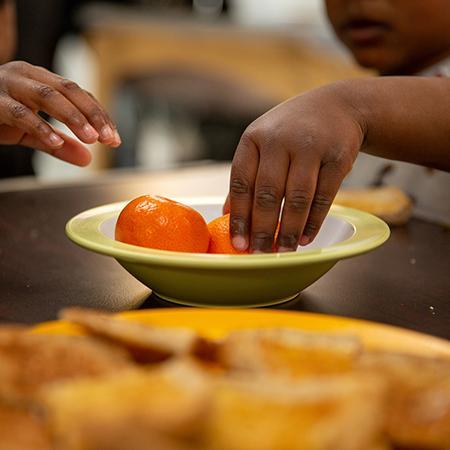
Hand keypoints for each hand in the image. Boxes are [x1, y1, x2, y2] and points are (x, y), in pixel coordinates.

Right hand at [0, 61, 120, 165]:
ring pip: (48, 96)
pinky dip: (40, 127)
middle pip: (69, 90)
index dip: (100, 115)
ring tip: (90, 138)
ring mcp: (8, 85)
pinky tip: (56, 141)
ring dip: (73, 117)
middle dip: (93, 115)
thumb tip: (87, 159)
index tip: (114, 138)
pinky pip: (19, 113)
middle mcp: (27, 75)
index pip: (79, 94)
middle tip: (108, 138)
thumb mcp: (32, 132)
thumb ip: (59, 145)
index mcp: (41, 79)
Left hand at [228, 82, 364, 252]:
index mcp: (254, 138)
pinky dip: (314, 222)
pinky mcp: (338, 156)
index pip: (240, 183)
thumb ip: (247, 176)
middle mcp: (279, 140)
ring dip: (289, 229)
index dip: (239, 217)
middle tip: (259, 254)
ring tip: (283, 251)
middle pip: (267, 193)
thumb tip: (227, 215)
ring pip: (297, 198)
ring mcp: (311, 146)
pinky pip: (324, 196)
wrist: (337, 106)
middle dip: (262, 229)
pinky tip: (305, 238)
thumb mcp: (263, 144)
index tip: (238, 244)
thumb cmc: (290, 132)